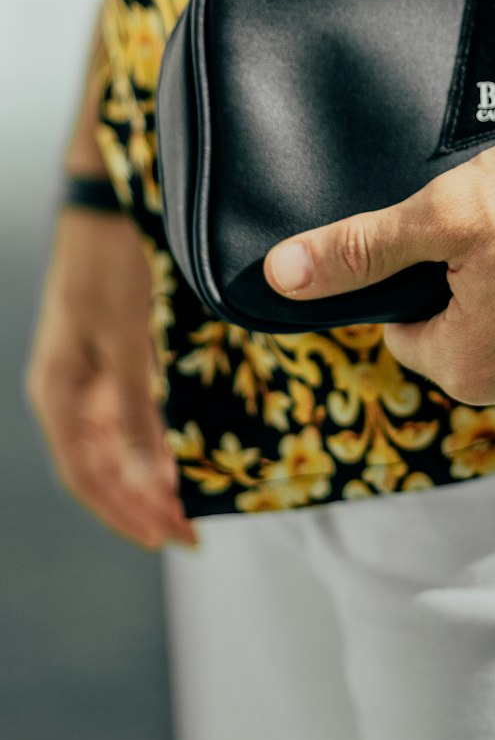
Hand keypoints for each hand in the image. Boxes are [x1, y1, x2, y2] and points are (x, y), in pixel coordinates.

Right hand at [25, 206, 197, 549]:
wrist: (113, 202)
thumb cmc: (112, 267)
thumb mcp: (128, 340)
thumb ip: (140, 411)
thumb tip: (152, 483)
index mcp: (59, 394)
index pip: (88, 477)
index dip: (127, 513)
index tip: (170, 538)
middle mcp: (69, 390)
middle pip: (101, 467)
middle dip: (141, 503)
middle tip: (190, 531)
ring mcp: (90, 372)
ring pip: (114, 444)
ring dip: (146, 476)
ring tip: (189, 502)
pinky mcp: (113, 353)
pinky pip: (128, 413)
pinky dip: (152, 439)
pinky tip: (180, 450)